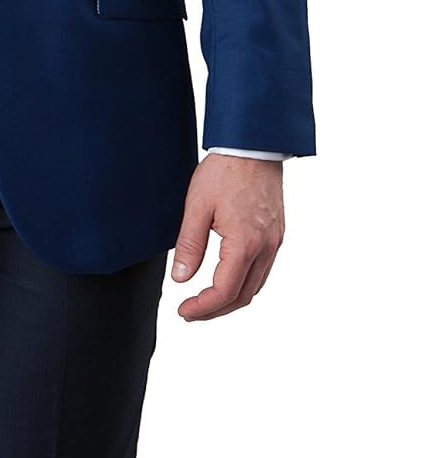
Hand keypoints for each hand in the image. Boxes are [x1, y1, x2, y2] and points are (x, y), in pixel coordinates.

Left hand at [170, 153, 283, 320]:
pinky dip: (245, 282)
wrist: (253, 145)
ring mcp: (275, 241)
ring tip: (206, 300)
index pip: (225, 292)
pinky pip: (264, 270)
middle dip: (216, 310)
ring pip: (256, 286)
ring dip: (232, 299)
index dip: (202, 308)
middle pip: (243, 296)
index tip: (183, 311)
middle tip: (191, 312)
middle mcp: (266, 247)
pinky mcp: (277, 233)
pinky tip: (228, 278)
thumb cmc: (225, 170)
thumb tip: (180, 279)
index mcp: (245, 243)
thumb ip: (189, 245)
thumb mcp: (197, 206)